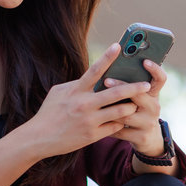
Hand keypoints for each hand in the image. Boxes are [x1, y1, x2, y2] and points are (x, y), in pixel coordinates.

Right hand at [20, 43, 151, 158]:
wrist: (39, 138)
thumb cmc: (49, 112)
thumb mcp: (59, 93)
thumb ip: (76, 85)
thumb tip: (91, 77)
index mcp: (76, 90)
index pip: (94, 70)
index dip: (107, 57)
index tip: (119, 46)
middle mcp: (84, 104)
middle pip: (115, 93)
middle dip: (134, 88)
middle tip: (147, 84)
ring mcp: (89, 120)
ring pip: (119, 111)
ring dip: (130, 107)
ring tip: (136, 105)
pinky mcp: (92, 135)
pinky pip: (114, 127)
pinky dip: (120, 122)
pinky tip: (123, 120)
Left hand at [105, 58, 167, 157]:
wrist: (147, 138)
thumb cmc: (136, 110)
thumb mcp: (138, 98)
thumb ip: (129, 86)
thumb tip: (110, 67)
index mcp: (153, 94)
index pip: (160, 79)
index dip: (155, 69)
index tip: (144, 60)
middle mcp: (154, 107)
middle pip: (139, 94)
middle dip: (121, 86)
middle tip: (106, 80)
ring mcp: (148, 123)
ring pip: (126, 113)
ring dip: (110, 108)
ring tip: (96, 102)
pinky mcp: (141, 137)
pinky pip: (119, 129)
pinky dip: (106, 124)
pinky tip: (95, 121)